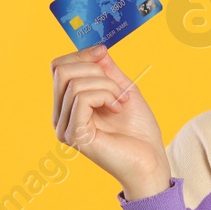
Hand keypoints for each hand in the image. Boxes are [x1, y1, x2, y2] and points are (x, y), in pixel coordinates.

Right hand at [51, 44, 170, 198]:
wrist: (151, 161)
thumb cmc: (139, 131)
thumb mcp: (123, 89)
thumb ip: (107, 70)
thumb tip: (96, 48)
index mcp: (67, 106)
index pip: (59, 67)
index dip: (82, 55)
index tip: (104, 55)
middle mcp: (60, 117)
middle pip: (61, 71)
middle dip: (95, 70)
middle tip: (117, 89)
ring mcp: (65, 128)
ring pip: (74, 83)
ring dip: (106, 86)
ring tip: (120, 102)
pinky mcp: (75, 135)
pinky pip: (81, 98)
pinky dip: (104, 95)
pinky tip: (117, 108)